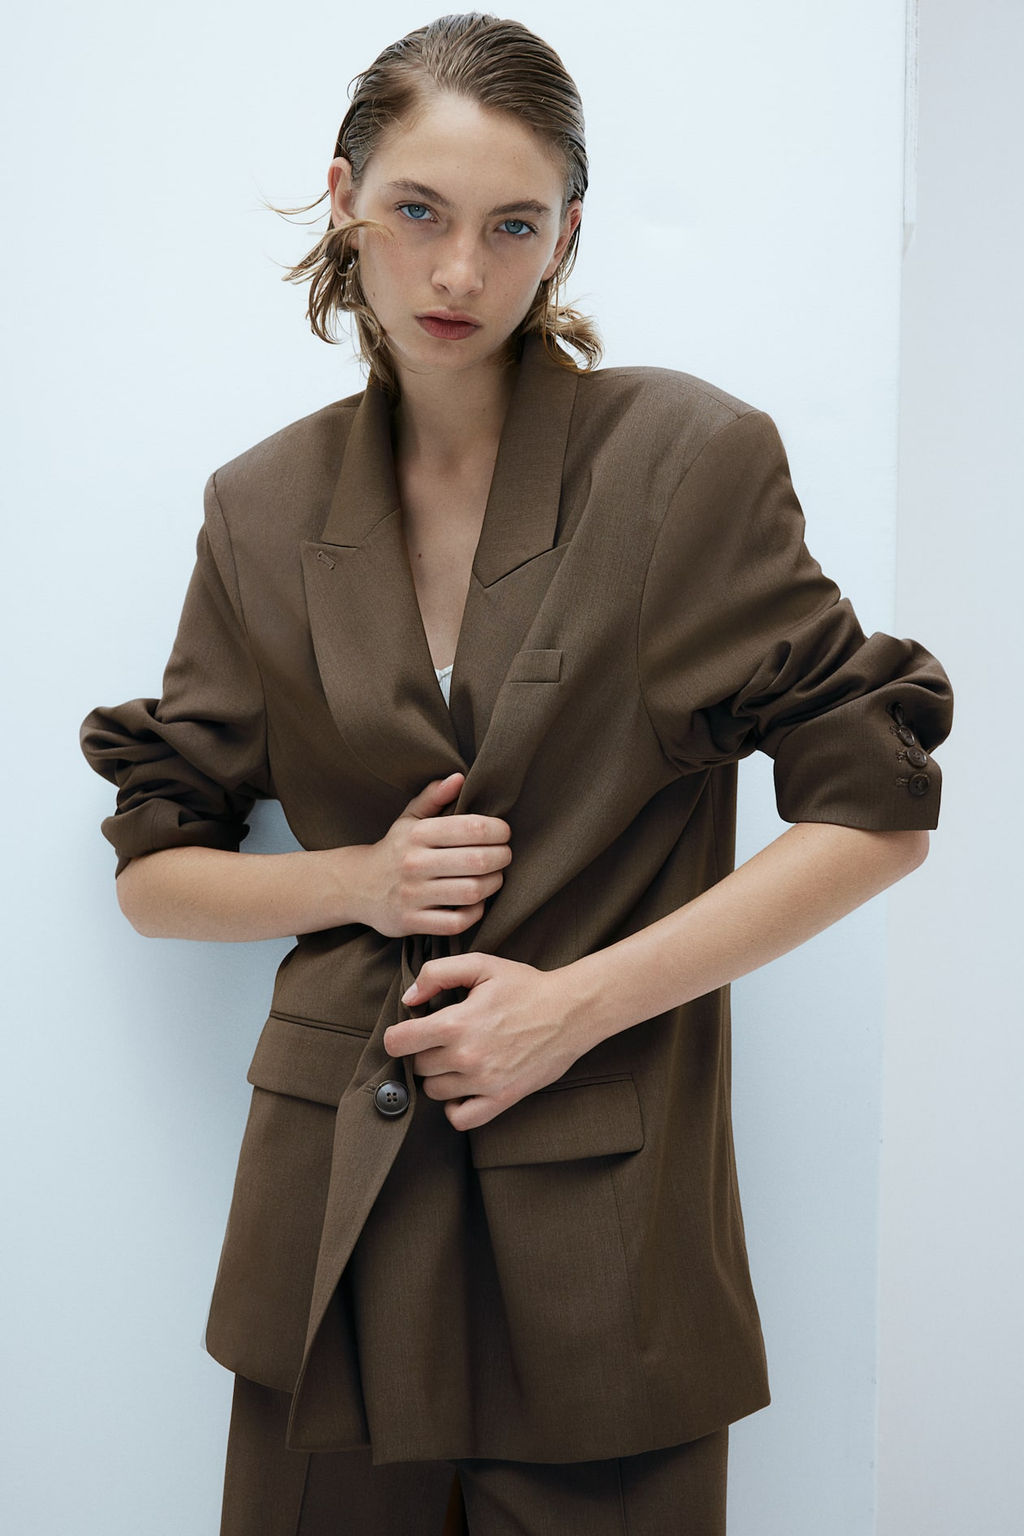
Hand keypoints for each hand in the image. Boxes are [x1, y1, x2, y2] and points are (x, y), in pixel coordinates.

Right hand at [360, 773, 511, 937]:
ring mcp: (412, 895)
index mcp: (417, 834)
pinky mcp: (411, 922)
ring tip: (495, 877)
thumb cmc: (394, 849)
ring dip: (493, 884)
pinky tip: (476, 902)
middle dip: (502, 857)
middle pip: (478, 860)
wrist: (356, 886)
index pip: (472, 828)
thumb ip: (434, 796)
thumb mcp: (409, 818)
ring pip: (472, 891)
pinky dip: (474, 913)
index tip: (503, 833)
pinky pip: (456, 922)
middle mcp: (414, 863)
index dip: (498, 830)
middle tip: (505, 855)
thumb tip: (459, 777)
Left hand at [383, 952, 587, 1130]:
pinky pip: (461, 1118)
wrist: (571, 1011)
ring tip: (455, 1057)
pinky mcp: (502, 1098)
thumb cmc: (525, 986)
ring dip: (438, 1076)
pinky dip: (455, 1106)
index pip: (399, 1042)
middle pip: (417, 1066)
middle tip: (441, 1038)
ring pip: (434, 1091)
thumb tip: (409, 999)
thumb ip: (437, 974)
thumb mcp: (481, 965)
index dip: (397, 1035)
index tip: (409, 1030)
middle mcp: (467, 1057)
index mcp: (457, 1023)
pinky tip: (463, 1087)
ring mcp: (484, 1082)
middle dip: (422, 1051)